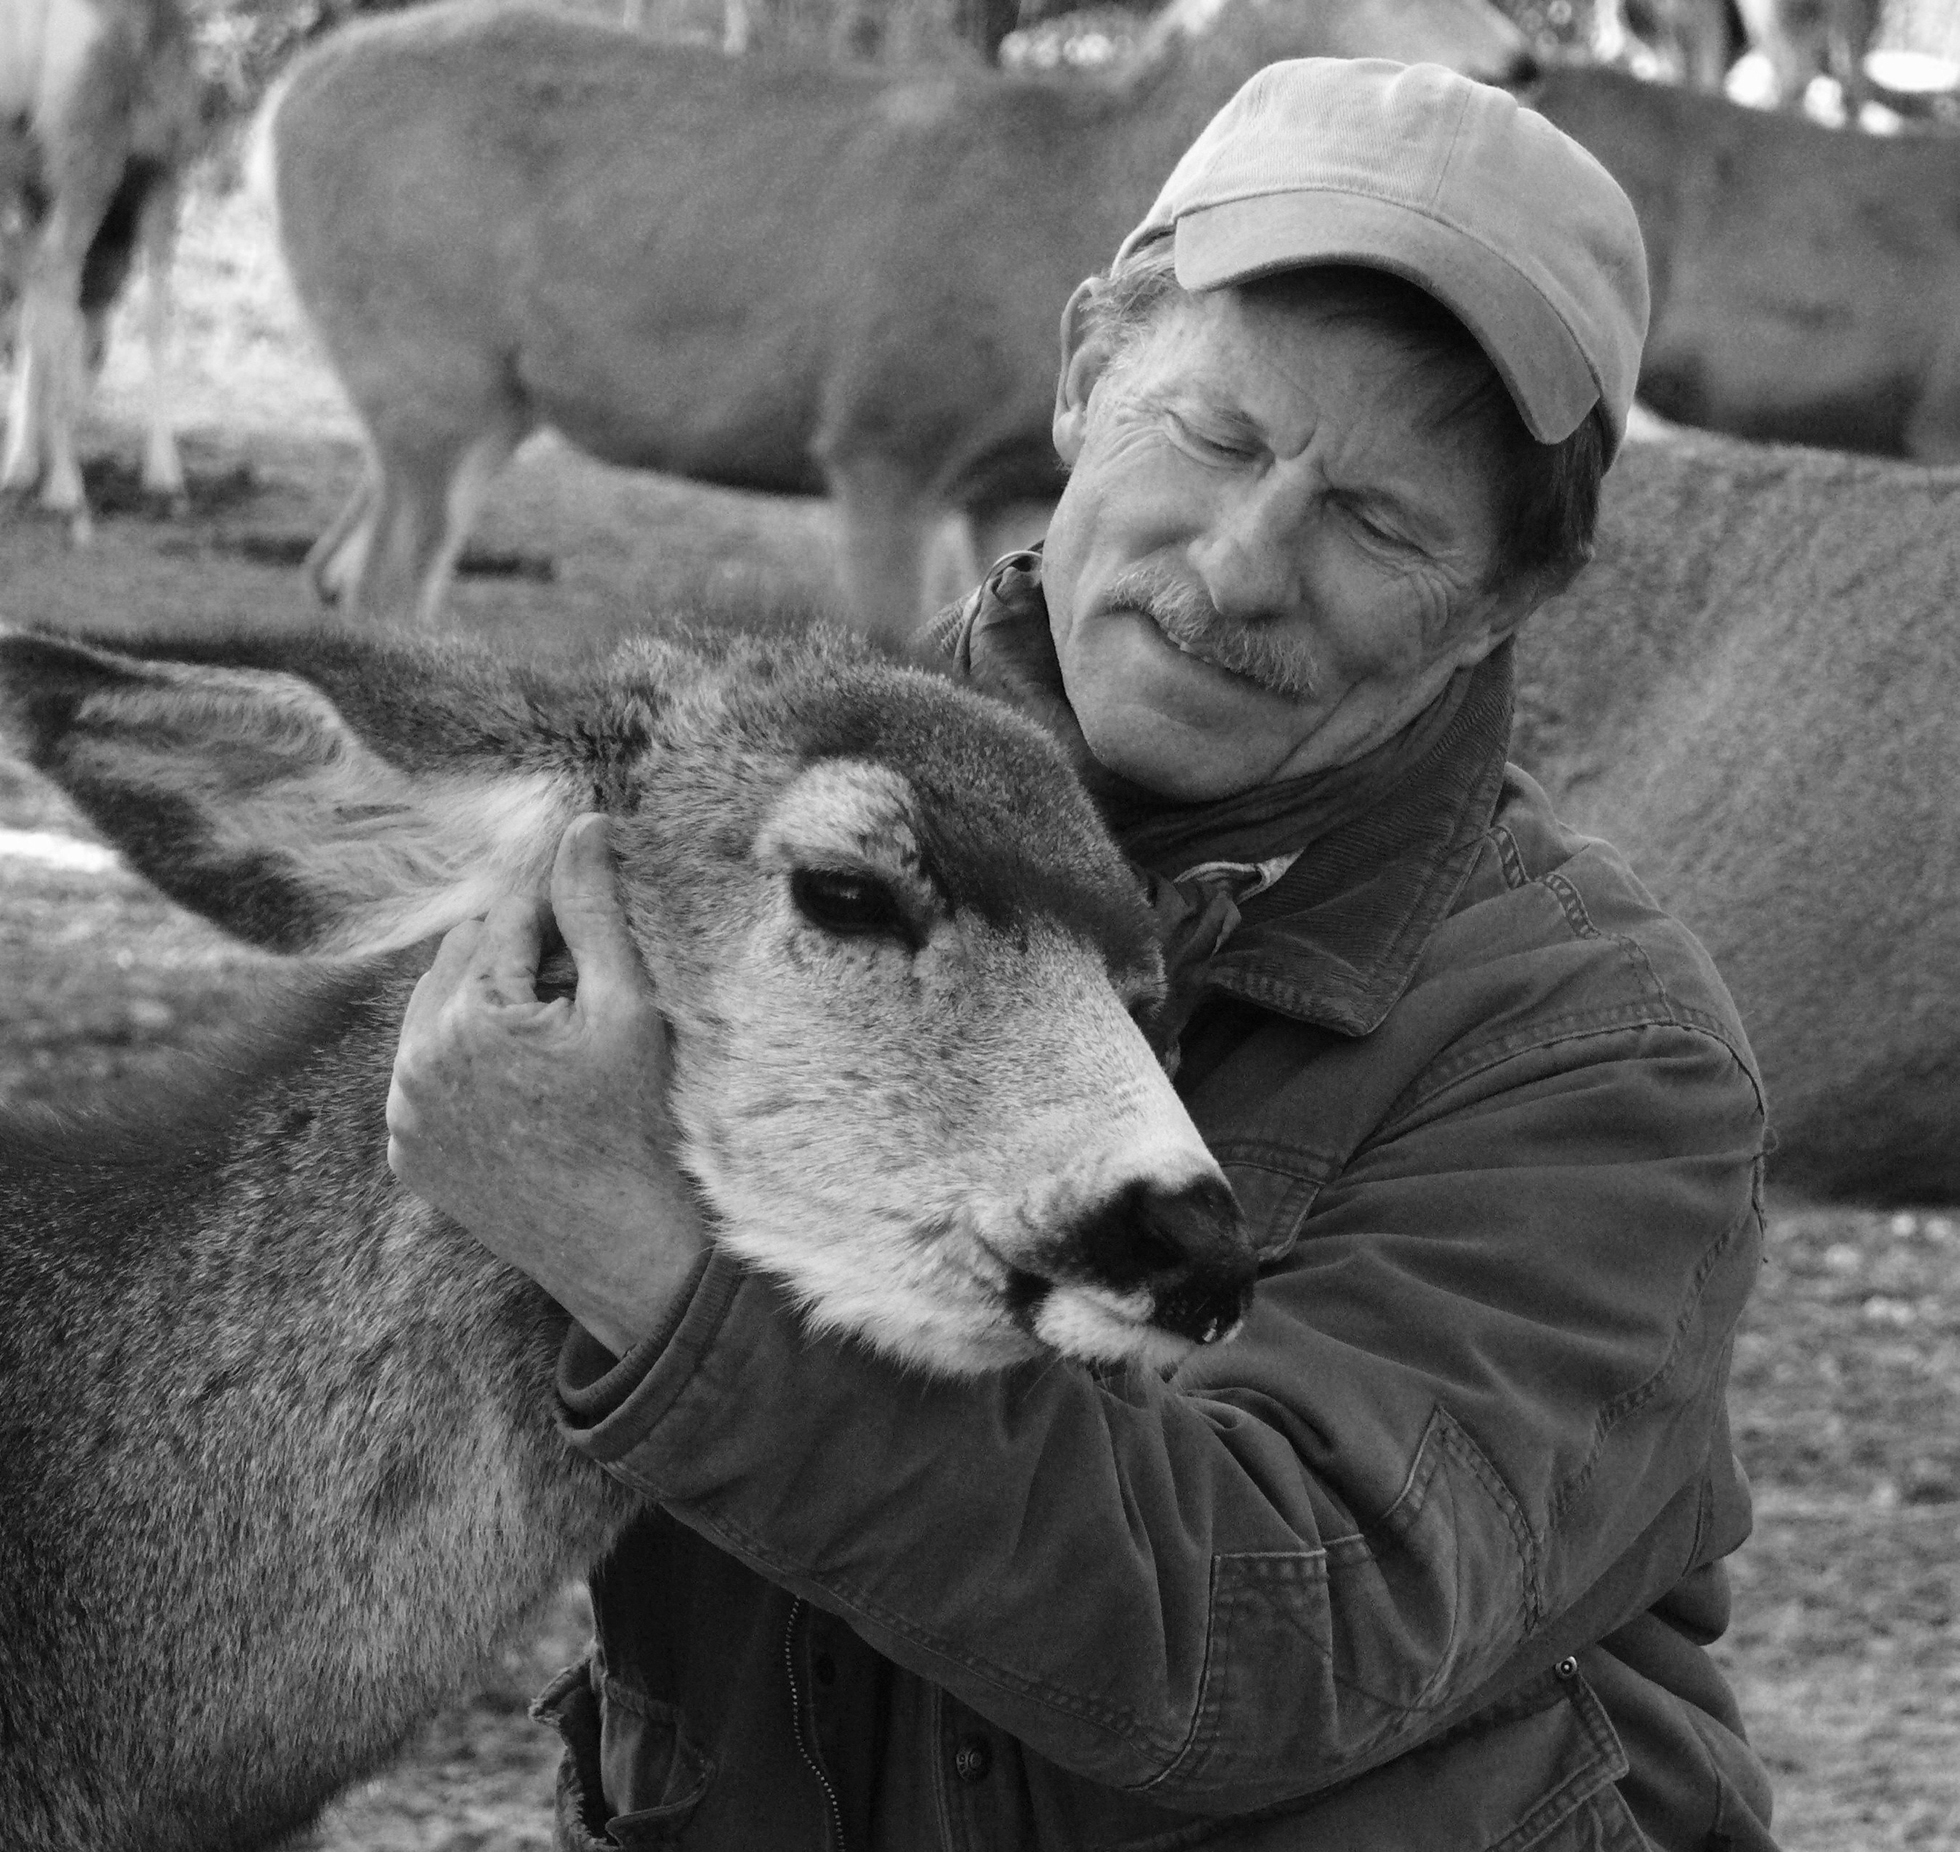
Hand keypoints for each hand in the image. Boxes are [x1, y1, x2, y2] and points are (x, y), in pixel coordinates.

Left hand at [386, 813, 709, 1357]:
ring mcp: (405, 1116)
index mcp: (466, 1017)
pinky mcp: (410, 1155)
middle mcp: (414, 1064)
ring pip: (437, 1014)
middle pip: (461, 959)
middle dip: (516, 955)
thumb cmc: (641, 1125)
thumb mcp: (628, 1006)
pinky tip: (524, 1082)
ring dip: (486, 1003)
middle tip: (579, 984)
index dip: (555, 911)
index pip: (505, 918)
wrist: (627, 1248)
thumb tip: (583, 826)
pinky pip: (428, 1077)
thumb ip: (595, 910)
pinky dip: (467, 1063)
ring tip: (554, 1032)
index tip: (589, 917)